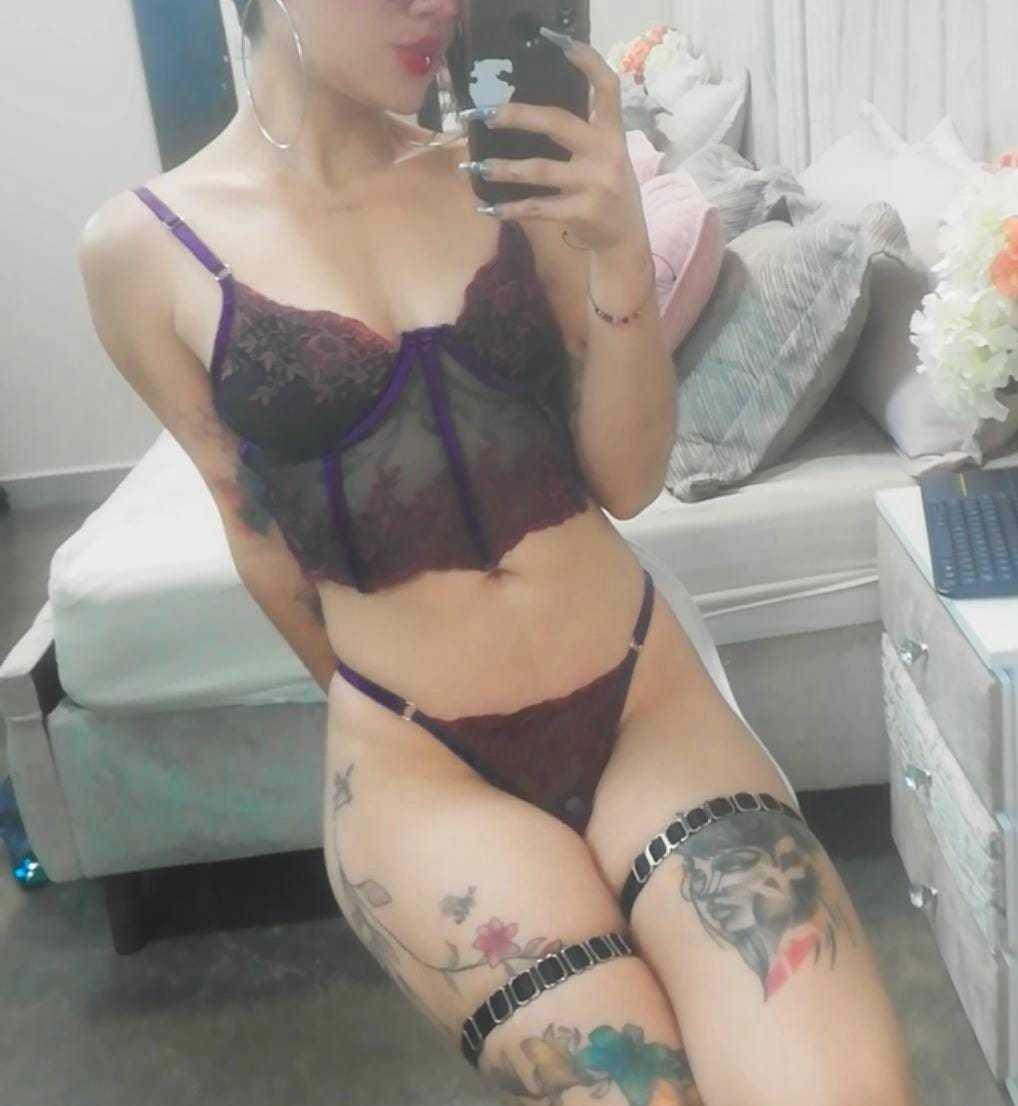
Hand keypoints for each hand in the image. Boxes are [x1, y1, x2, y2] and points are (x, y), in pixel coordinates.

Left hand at [457, 29, 645, 254]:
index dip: (586, 61)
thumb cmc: (608, 191)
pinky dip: (509, 210)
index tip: (558, 41)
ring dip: (502, 169)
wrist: (625, 239)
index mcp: (612, 133)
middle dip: (516, 116)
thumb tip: (529, 115)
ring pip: (539, 170)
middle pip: (557, 123)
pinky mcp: (583, 212)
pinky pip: (538, 208)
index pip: (606, 86)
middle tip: (484, 115)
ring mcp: (595, 184)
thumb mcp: (607, 157)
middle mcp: (606, 153)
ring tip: (474, 167)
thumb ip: (582, 135)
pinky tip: (487, 208)